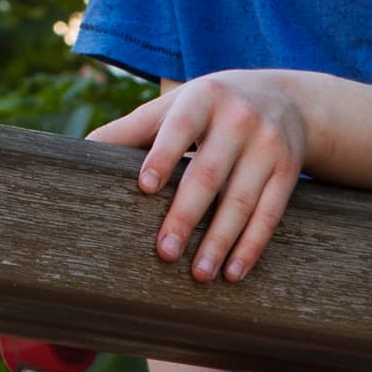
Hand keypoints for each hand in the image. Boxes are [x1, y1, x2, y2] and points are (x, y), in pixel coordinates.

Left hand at [93, 69, 313, 282]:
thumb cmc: (212, 106)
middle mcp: (238, 119)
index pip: (179, 127)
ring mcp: (267, 146)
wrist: (289, 99)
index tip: (144, 187)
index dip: (163, 155)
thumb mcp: (178, 104)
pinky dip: (251, 245)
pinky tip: (233, 272)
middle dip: (186, 215)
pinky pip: (270, 214)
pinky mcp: (287, 172)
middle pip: (208, 173)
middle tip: (164, 252)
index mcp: (202, 98)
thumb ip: (134, 128)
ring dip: (219, 241)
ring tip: (199, 274)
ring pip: (242, 200)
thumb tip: (83, 151)